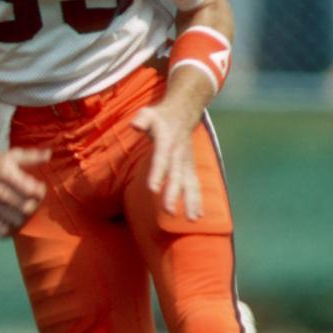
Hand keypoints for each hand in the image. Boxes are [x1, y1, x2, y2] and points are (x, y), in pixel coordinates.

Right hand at [0, 146, 50, 238]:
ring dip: (24, 217)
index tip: (40, 188)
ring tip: (24, 209)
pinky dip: (10, 229)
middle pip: (25, 207)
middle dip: (34, 205)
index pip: (29, 189)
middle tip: (34, 200)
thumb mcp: (13, 155)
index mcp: (4, 173)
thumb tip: (50, 154)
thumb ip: (32, 156)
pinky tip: (13, 220)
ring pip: (16, 220)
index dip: (40, 191)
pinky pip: (1, 230)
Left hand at [131, 99, 201, 219]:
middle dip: (173, 194)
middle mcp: (179, 154)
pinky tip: (197, 216)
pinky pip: (195, 185)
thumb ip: (141, 119)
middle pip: (176, 176)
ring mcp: (187, 162)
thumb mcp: (149, 113)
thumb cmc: (161, 117)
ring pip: (190, 183)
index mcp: (167, 141)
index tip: (153, 189)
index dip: (157, 173)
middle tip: (169, 211)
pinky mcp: (190, 167)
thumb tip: (134, 125)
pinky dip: (197, 199)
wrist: (184, 113)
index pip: (161, 159)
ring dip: (191, 201)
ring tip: (191, 219)